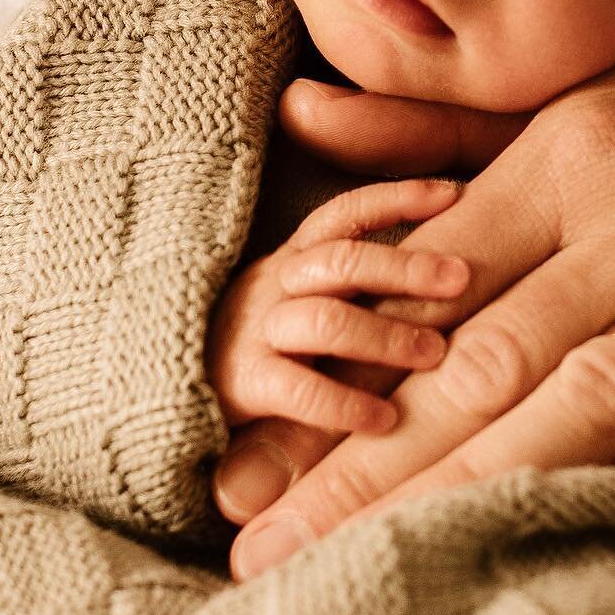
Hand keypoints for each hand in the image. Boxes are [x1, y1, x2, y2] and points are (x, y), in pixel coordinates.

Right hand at [205, 179, 468, 519]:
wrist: (153, 390)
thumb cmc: (252, 348)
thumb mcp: (295, 302)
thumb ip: (350, 289)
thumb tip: (443, 275)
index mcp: (291, 260)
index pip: (345, 213)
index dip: (399, 197)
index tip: (457, 193)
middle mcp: (272, 286)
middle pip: (343, 260)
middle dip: (406, 265)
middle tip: (462, 279)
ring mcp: (254, 334)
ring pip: (325, 318)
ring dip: (387, 335)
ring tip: (436, 353)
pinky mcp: (239, 387)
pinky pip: (298, 390)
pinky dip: (346, 405)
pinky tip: (386, 421)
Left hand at [213, 0, 614, 614]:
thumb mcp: (605, 81)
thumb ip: (450, 129)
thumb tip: (300, 115)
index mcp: (576, 162)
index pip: (427, 292)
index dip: (335, 385)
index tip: (252, 466)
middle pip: (487, 362)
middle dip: (367, 467)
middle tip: (264, 558)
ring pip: (609, 401)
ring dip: (499, 500)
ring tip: (402, 593)